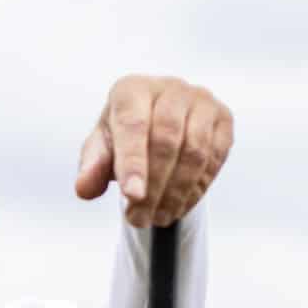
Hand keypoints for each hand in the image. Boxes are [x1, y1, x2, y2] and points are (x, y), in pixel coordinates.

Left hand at [75, 75, 233, 228]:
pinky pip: (214, 159)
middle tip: (140, 219)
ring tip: (158, 218)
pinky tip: (178, 207)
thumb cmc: (124, 137)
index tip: (132, 196)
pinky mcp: (223, 119)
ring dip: (176, 193)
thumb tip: (84, 189)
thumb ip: (91, 167)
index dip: (134, 163)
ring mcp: (201, 101)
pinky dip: (196, 189)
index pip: (134, 126)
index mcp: (132, 89)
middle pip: (166, 141)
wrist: (159, 125)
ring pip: (194, 153)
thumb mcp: (102, 151)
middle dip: (154, 187)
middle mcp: (170, 88)